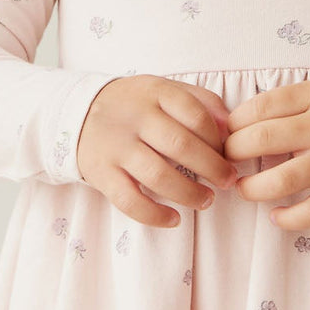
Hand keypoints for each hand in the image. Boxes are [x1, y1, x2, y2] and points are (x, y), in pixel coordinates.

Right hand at [75, 75, 237, 227]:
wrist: (79, 113)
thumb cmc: (135, 105)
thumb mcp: (165, 90)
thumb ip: (200, 101)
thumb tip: (230, 126)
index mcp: (155, 93)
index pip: (196, 115)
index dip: (218, 139)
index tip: (228, 154)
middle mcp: (135, 118)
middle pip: (181, 146)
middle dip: (213, 168)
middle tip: (227, 181)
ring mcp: (117, 147)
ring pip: (158, 176)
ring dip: (189, 194)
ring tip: (206, 200)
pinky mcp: (102, 173)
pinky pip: (129, 200)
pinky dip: (154, 215)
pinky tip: (174, 219)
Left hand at [223, 77, 309, 230]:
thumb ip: (288, 105)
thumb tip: (237, 125)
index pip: (261, 106)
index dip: (234, 122)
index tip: (225, 133)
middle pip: (263, 139)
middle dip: (234, 152)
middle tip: (226, 160)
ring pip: (284, 179)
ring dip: (253, 188)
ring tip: (244, 188)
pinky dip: (289, 218)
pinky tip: (275, 216)